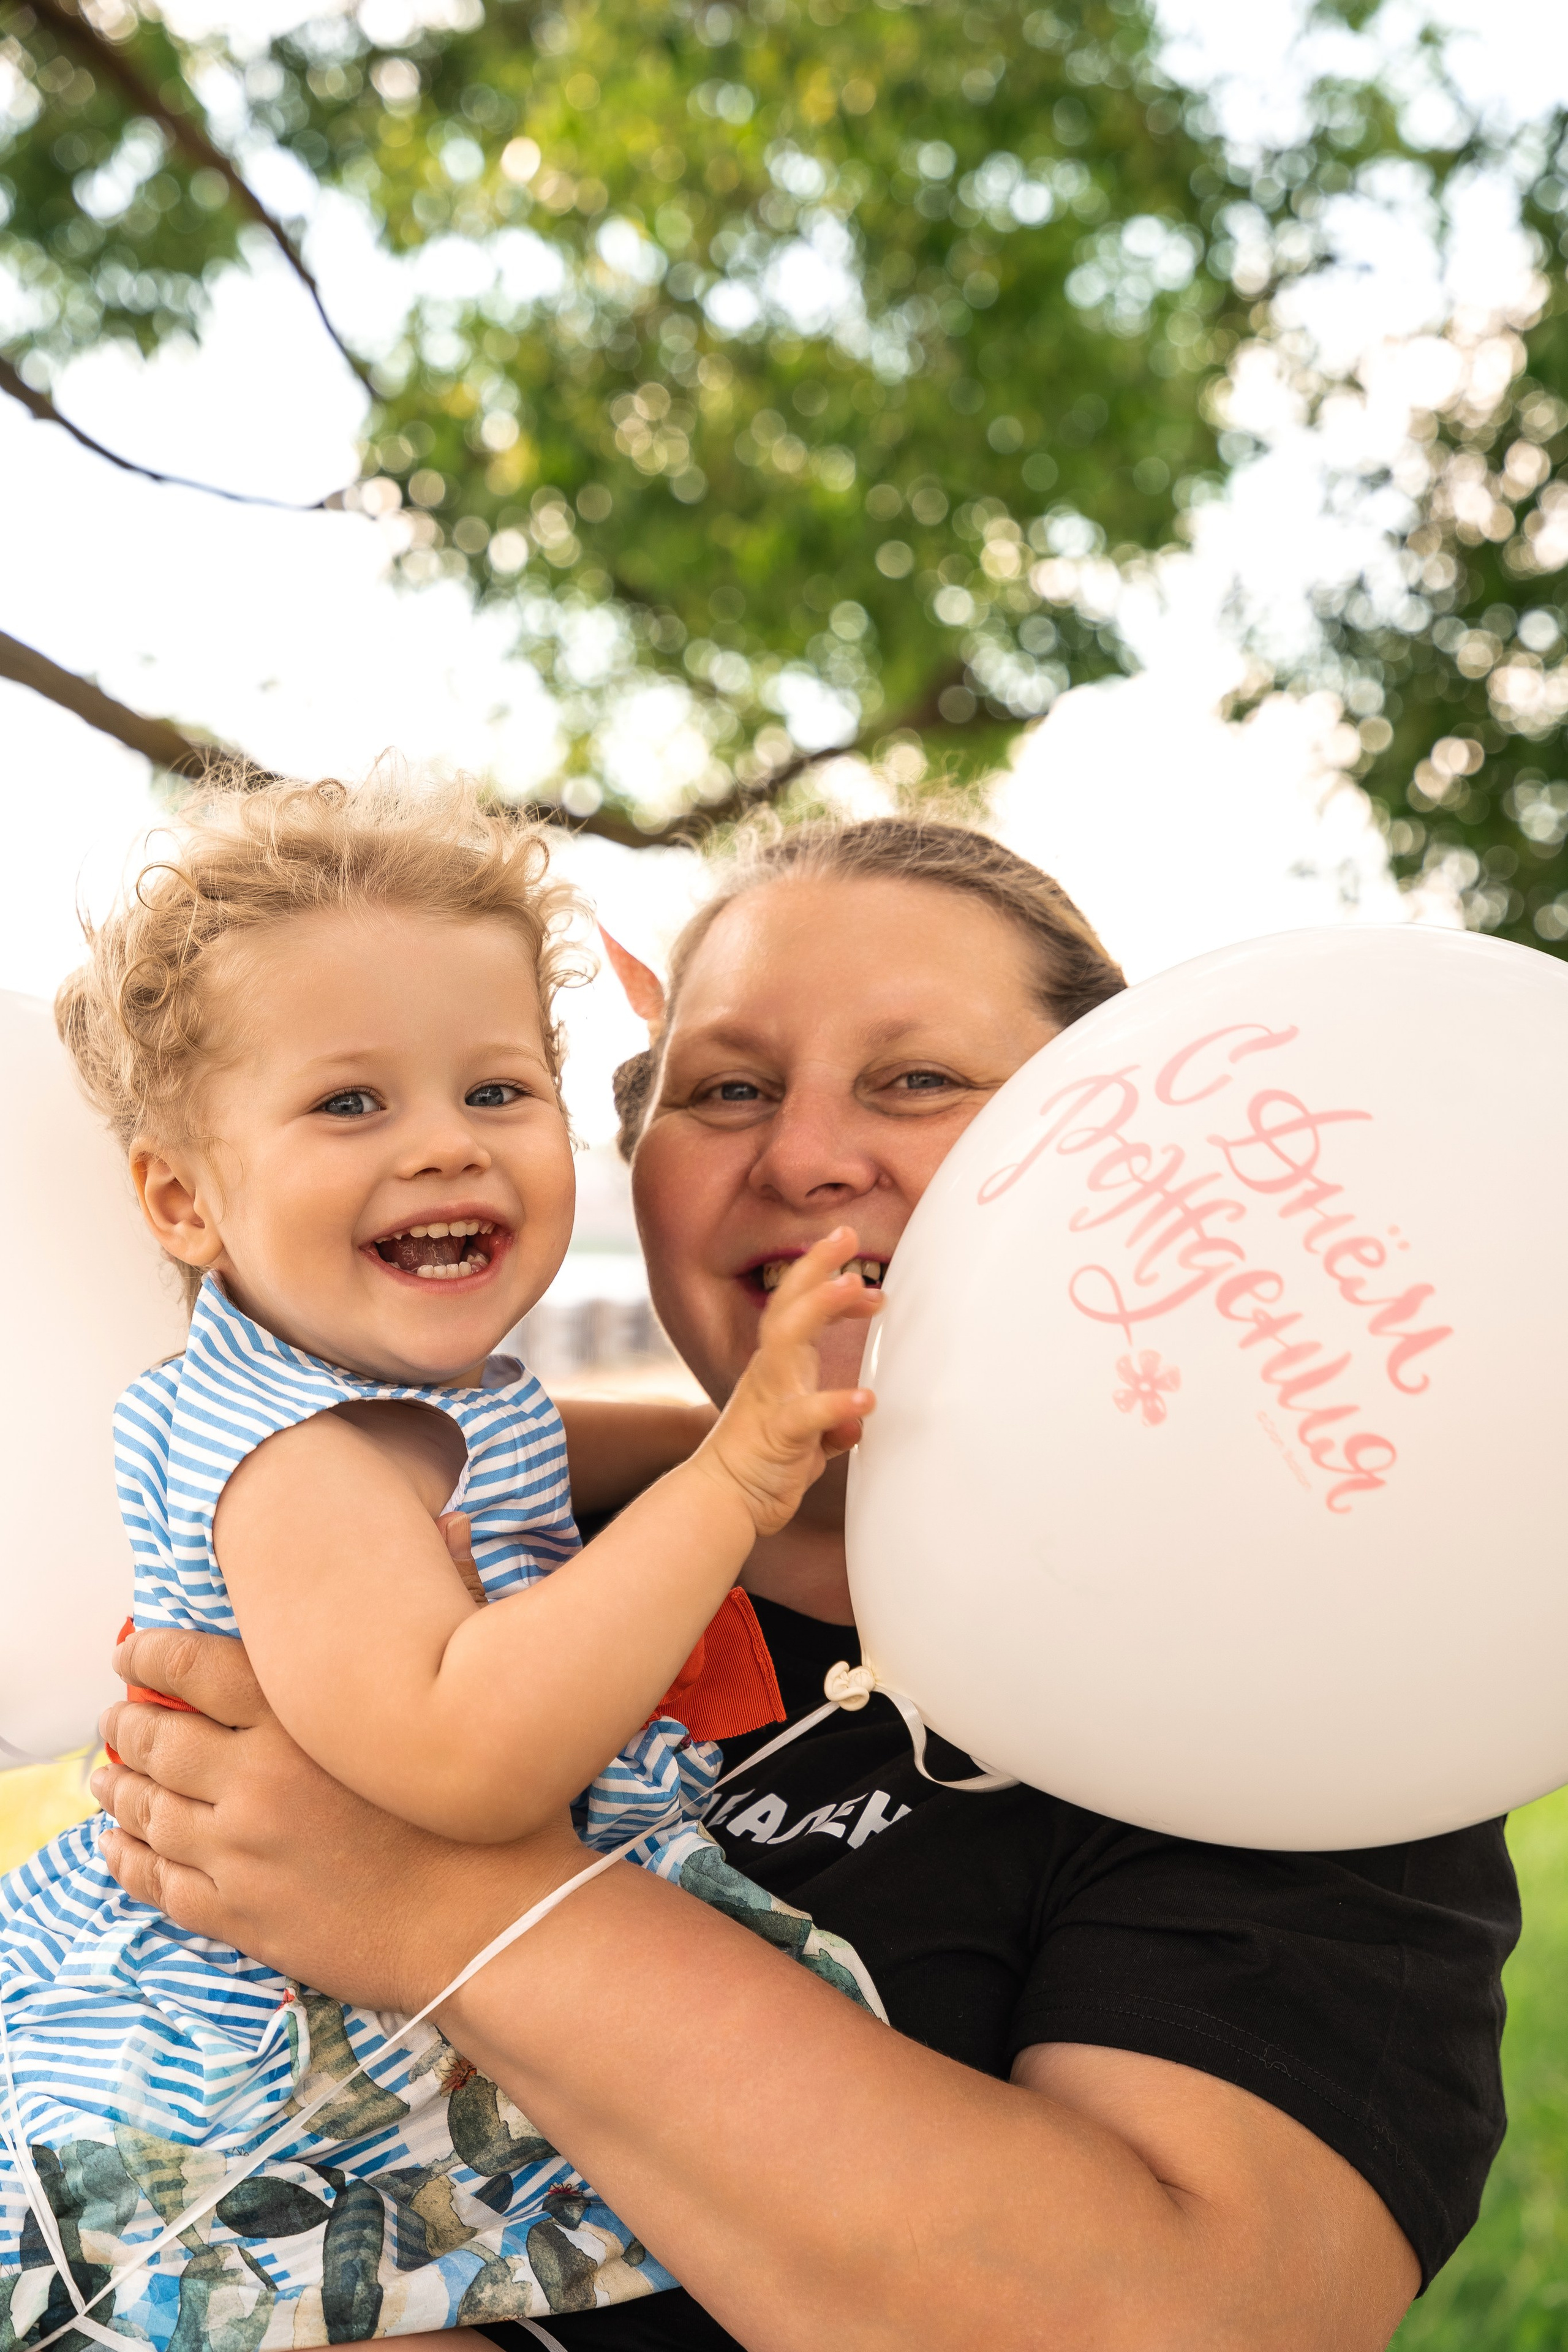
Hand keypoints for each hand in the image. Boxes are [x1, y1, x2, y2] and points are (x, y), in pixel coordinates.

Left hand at [94, 1626, 586, 2009]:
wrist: (493, 1925)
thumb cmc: (487, 1806)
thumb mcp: (471, 1688)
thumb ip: (453, 1596)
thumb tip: (453, 1523)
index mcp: (300, 1720)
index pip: (191, 1669)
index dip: (149, 1655)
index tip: (131, 1653)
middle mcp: (257, 1783)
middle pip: (157, 1741)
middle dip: (126, 1725)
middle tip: (116, 1717)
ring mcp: (242, 1855)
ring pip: (148, 1812)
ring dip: (118, 1789)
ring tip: (107, 1777)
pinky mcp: (242, 1916)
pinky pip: (159, 1884)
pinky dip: (128, 1860)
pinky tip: (119, 1846)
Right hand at [693, 1226, 879, 1536]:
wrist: (721, 1502)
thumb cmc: (763, 1465)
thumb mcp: (809, 1439)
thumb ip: (833, 1424)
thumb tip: (857, 1419)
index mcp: (778, 1367)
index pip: (796, 1308)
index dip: (822, 1277)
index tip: (853, 1259)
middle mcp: (771, 1374)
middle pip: (787, 1305)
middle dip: (815, 1266)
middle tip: (845, 1233)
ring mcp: (770, 1399)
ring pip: (788, 1341)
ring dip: (820, 1308)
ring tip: (855, 1286)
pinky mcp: (776, 1435)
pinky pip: (805, 1414)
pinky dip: (835, 1404)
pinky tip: (865, 1401)